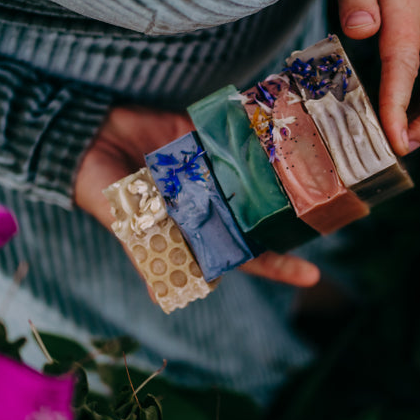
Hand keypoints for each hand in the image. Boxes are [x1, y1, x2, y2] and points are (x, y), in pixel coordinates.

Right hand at [74, 105, 319, 289]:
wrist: (84, 138)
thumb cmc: (102, 190)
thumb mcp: (128, 223)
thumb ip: (149, 252)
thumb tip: (163, 296)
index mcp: (196, 228)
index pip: (244, 255)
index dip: (276, 265)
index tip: (312, 276)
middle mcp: (211, 201)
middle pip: (261, 214)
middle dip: (292, 215)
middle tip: (334, 208)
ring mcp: (211, 168)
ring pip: (256, 174)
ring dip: (283, 172)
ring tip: (322, 166)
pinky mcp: (204, 135)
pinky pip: (238, 135)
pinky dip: (258, 131)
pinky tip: (287, 124)